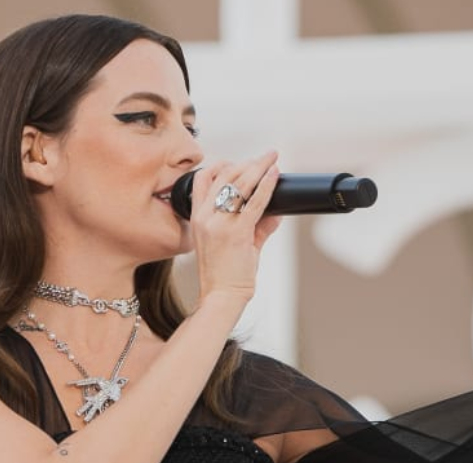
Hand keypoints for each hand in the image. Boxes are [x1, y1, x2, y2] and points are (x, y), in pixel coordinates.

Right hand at [191, 150, 284, 305]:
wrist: (221, 296)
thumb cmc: (225, 274)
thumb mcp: (234, 244)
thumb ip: (256, 226)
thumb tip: (275, 211)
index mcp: (197, 217)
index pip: (203, 178)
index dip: (222, 165)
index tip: (240, 163)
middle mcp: (205, 217)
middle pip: (224, 176)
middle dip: (246, 163)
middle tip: (265, 157)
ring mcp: (219, 224)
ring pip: (239, 184)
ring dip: (258, 167)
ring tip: (272, 158)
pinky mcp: (237, 232)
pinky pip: (255, 201)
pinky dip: (266, 185)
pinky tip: (275, 175)